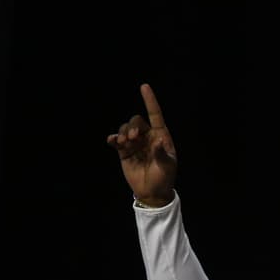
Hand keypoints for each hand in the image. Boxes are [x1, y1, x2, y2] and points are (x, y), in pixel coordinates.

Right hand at [107, 83, 176, 206]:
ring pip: (125, 129)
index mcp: (160, 136)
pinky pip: (116, 141)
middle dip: (132, 126)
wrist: (152, 192)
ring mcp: (135, 144)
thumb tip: (158, 141)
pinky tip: (112, 140)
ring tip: (124, 142)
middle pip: (136, 121)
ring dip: (123, 133)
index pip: (155, 115)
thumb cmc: (164, 177)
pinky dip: (113, 139)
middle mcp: (147, 137)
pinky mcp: (124, 152)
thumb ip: (162, 153)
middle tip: (133, 138)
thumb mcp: (167, 166)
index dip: (150, 100)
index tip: (144, 86)